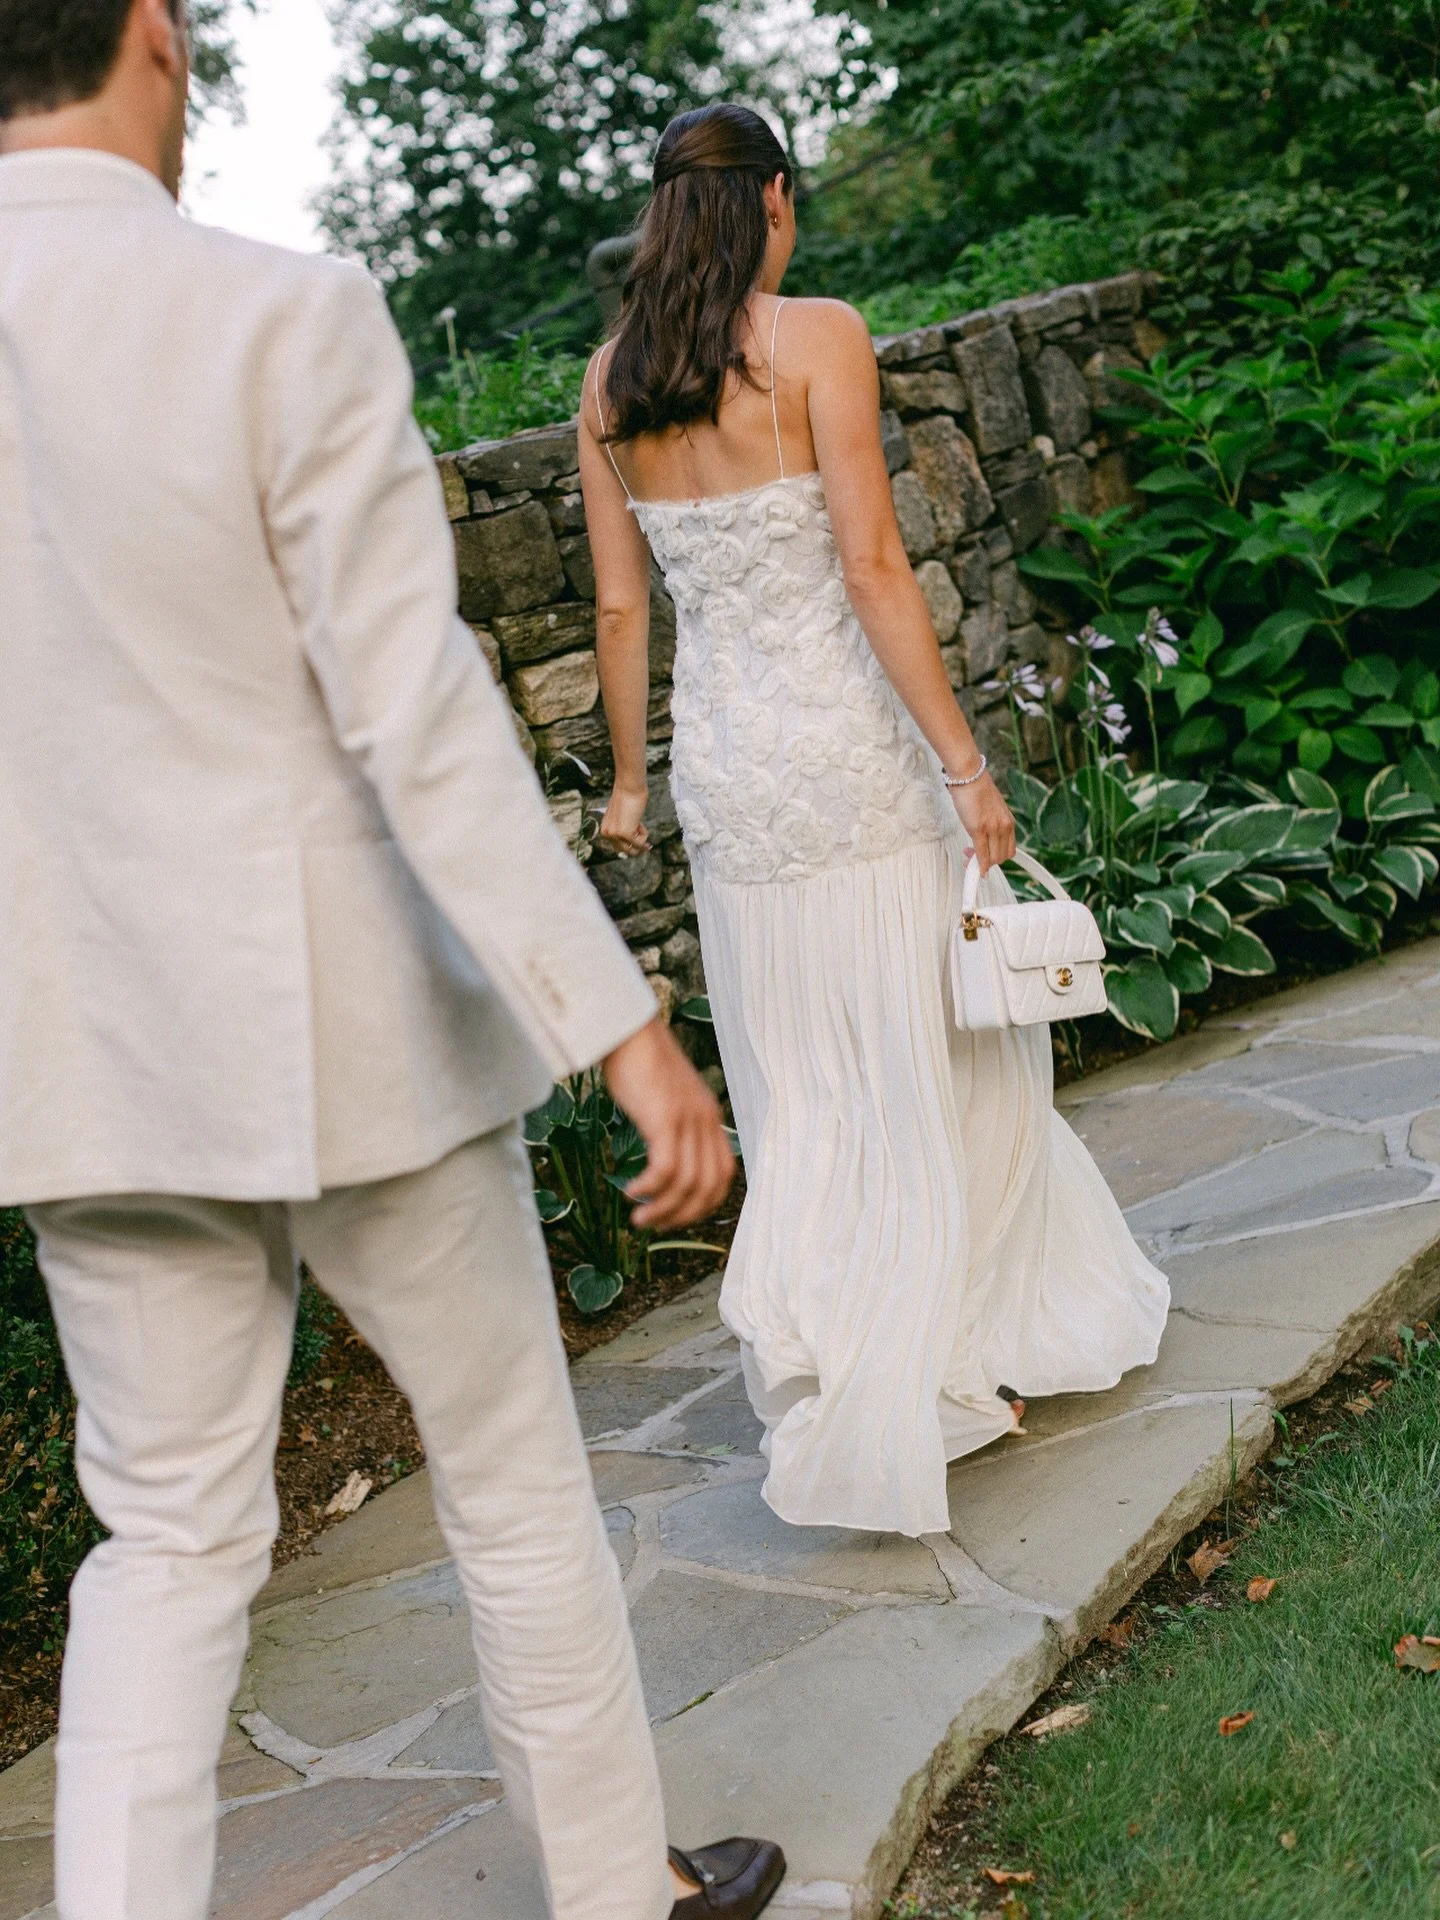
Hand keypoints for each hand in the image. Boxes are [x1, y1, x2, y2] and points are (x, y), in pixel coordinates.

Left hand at [599, 784, 649, 855]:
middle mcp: (607, 834)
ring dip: (641, 839)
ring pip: (634, 850)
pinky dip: (644, 834)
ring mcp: (615, 835)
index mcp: (605, 830)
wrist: (629, 787)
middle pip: (626, 852)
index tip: (642, 844)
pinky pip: (640, 842)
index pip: (619, 848)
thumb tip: (632, 845)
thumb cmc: (627, 797)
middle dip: (637, 846)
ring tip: (639, 823)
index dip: (631, 845)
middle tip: (647, 843)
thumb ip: (623, 828)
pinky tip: (640, 822)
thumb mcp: (622, 816)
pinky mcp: (625, 834)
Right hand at [602, 1018, 734, 1229]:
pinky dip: (650, 1188)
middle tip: (655, 1226)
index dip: (704, 1203)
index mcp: (709, 1117)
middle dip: (683, 1215)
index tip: (676, 1215)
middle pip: (709, 1186)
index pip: (723, 1174)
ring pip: (687, 1184)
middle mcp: (706, 1120)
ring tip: (639, 1219)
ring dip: (663, 1209)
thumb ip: (671, 1123)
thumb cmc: (637, 1061)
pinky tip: (632, 1191)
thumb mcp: (665, 1097)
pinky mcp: (665, 1118)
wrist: (627, 1028)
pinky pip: (666, 1169)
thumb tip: (659, 1156)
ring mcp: (688, 1119)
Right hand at [950, 771, 1015, 874]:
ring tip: (968, 855)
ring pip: (993, 858)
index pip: (1009, 850)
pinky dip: (978, 865)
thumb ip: (992, 826)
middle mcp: (1004, 826)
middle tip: (974, 858)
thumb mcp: (992, 811)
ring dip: (980, 863)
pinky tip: (973, 868)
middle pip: (1002, 857)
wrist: (969, 775)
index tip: (986, 858)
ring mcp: (992, 828)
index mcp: (1009, 822)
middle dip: (988, 863)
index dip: (997, 858)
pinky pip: (981, 854)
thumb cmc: (976, 789)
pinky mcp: (979, 829)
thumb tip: (986, 840)